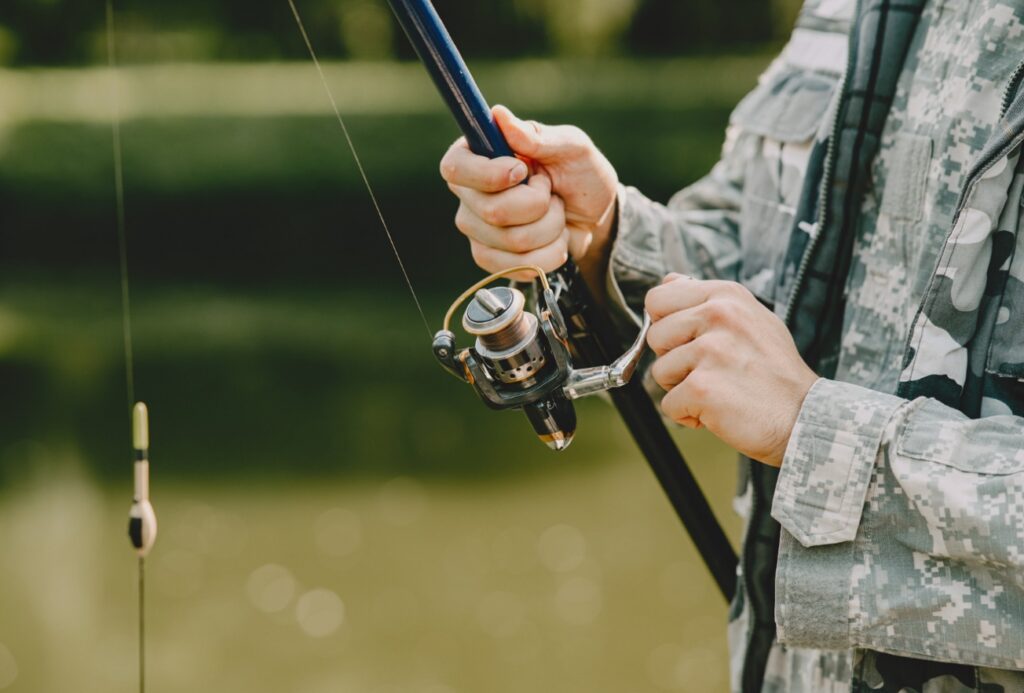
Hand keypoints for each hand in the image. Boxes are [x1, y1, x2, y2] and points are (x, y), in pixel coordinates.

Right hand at [439, 105, 617, 279]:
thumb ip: (536, 136)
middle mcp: (469, 193)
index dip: (489, 175)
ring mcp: (476, 228)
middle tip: (550, 192)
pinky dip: (549, 254)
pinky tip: (553, 239)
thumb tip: (499, 115)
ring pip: (513, 241)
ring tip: (556, 214)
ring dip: (550, 228)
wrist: (595, 216)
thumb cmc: (580, 173)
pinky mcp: (489, 258)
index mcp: (478, 155)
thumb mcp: (571, 146)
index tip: (521, 171)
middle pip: (493, 211)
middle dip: (539, 204)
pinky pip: (518, 265)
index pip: (455, 168)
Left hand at [645, 275, 818, 466]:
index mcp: (726, 296)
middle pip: (655, 336)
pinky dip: (688, 415)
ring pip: (659, 372)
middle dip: (673, 359)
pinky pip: (668, 404)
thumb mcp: (750, 319)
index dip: (665, 324)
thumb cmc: (775, 373)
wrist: (805, 417)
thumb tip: (669, 281)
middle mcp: (718, 315)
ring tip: (720, 389)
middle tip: (711, 371)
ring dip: (682, 389)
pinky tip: (719, 410)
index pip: (658, 298)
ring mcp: (710, 351)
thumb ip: (706, 300)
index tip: (688, 341)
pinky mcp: (701, 387)